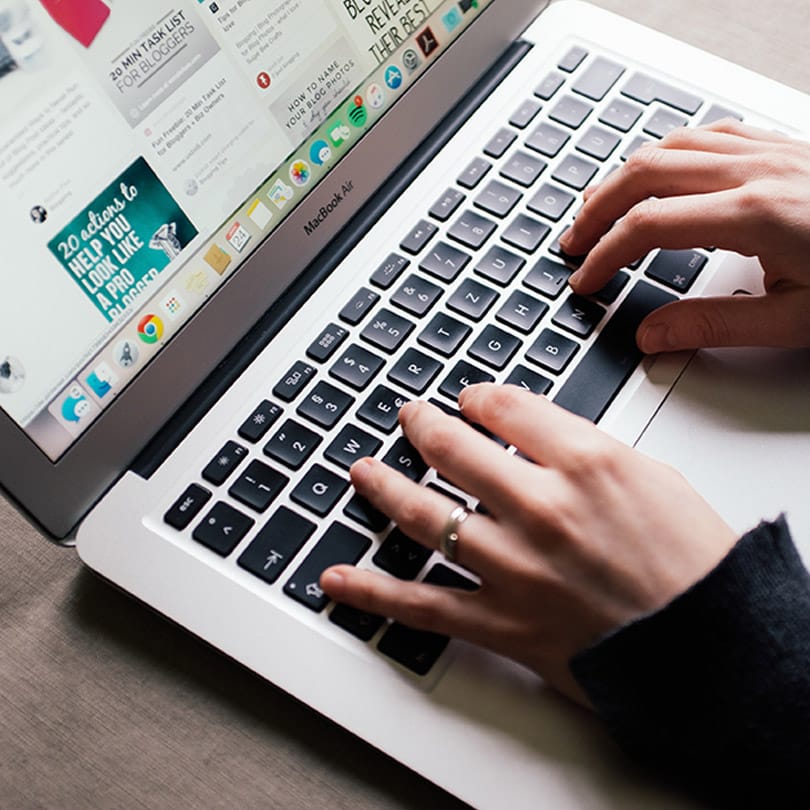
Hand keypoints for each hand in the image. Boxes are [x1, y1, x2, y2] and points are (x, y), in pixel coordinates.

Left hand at [321, 385, 735, 704]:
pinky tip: (338, 577)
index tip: (471, 401)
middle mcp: (542, 509)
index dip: (478, 397)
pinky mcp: (504, 623)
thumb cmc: (694, 562)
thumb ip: (582, 448)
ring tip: (362, 471)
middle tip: (409, 417)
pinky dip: (374, 591)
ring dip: (383, 487)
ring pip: (425, 516)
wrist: (714, 648)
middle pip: (453, 448)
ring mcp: (516, 568)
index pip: (504, 407)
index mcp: (585, 462)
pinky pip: (424, 604)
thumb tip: (531, 433)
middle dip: (424, 425)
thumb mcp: (651, 475)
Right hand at [561, 119, 809, 351]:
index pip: (649, 225)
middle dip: (598, 208)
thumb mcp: (797, 319)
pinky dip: (669, 152)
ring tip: (601, 204)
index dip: (605, 254)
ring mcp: (773, 152)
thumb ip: (717, 325)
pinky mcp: (786, 147)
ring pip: (673, 144)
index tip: (587, 278)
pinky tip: (660, 169)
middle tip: (576, 239)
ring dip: (627, 175)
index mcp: (757, 214)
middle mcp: (760, 171)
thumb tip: (653, 334)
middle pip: (647, 171)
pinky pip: (710, 133)